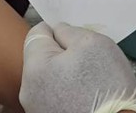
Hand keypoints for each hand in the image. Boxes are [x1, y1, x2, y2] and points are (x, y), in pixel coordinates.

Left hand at [19, 23, 135, 112]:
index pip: (38, 33)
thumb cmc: (107, 87)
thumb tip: (59, 31)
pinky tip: (86, 96)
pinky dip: (68, 92)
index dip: (58, 30)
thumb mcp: (93, 43)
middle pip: (42, 57)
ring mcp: (38, 107)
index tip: (75, 38)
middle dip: (62, 54)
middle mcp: (28, 90)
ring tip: (89, 81)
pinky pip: (55, 95)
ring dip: (65, 74)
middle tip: (87, 61)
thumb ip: (70, 31)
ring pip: (49, 77)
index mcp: (35, 66)